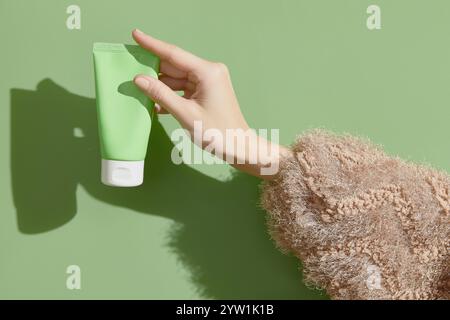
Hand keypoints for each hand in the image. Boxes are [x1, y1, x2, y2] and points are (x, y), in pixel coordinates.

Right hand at [132, 29, 287, 178]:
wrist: (239, 147)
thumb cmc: (218, 132)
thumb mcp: (185, 113)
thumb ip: (161, 94)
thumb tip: (139, 79)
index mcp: (208, 72)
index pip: (174, 54)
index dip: (152, 44)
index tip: (135, 34)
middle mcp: (209, 72)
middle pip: (174, 65)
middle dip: (153, 68)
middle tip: (130, 66)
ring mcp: (208, 82)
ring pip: (177, 78)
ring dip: (160, 85)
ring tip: (138, 89)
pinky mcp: (206, 92)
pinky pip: (183, 89)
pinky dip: (170, 94)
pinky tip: (154, 103)